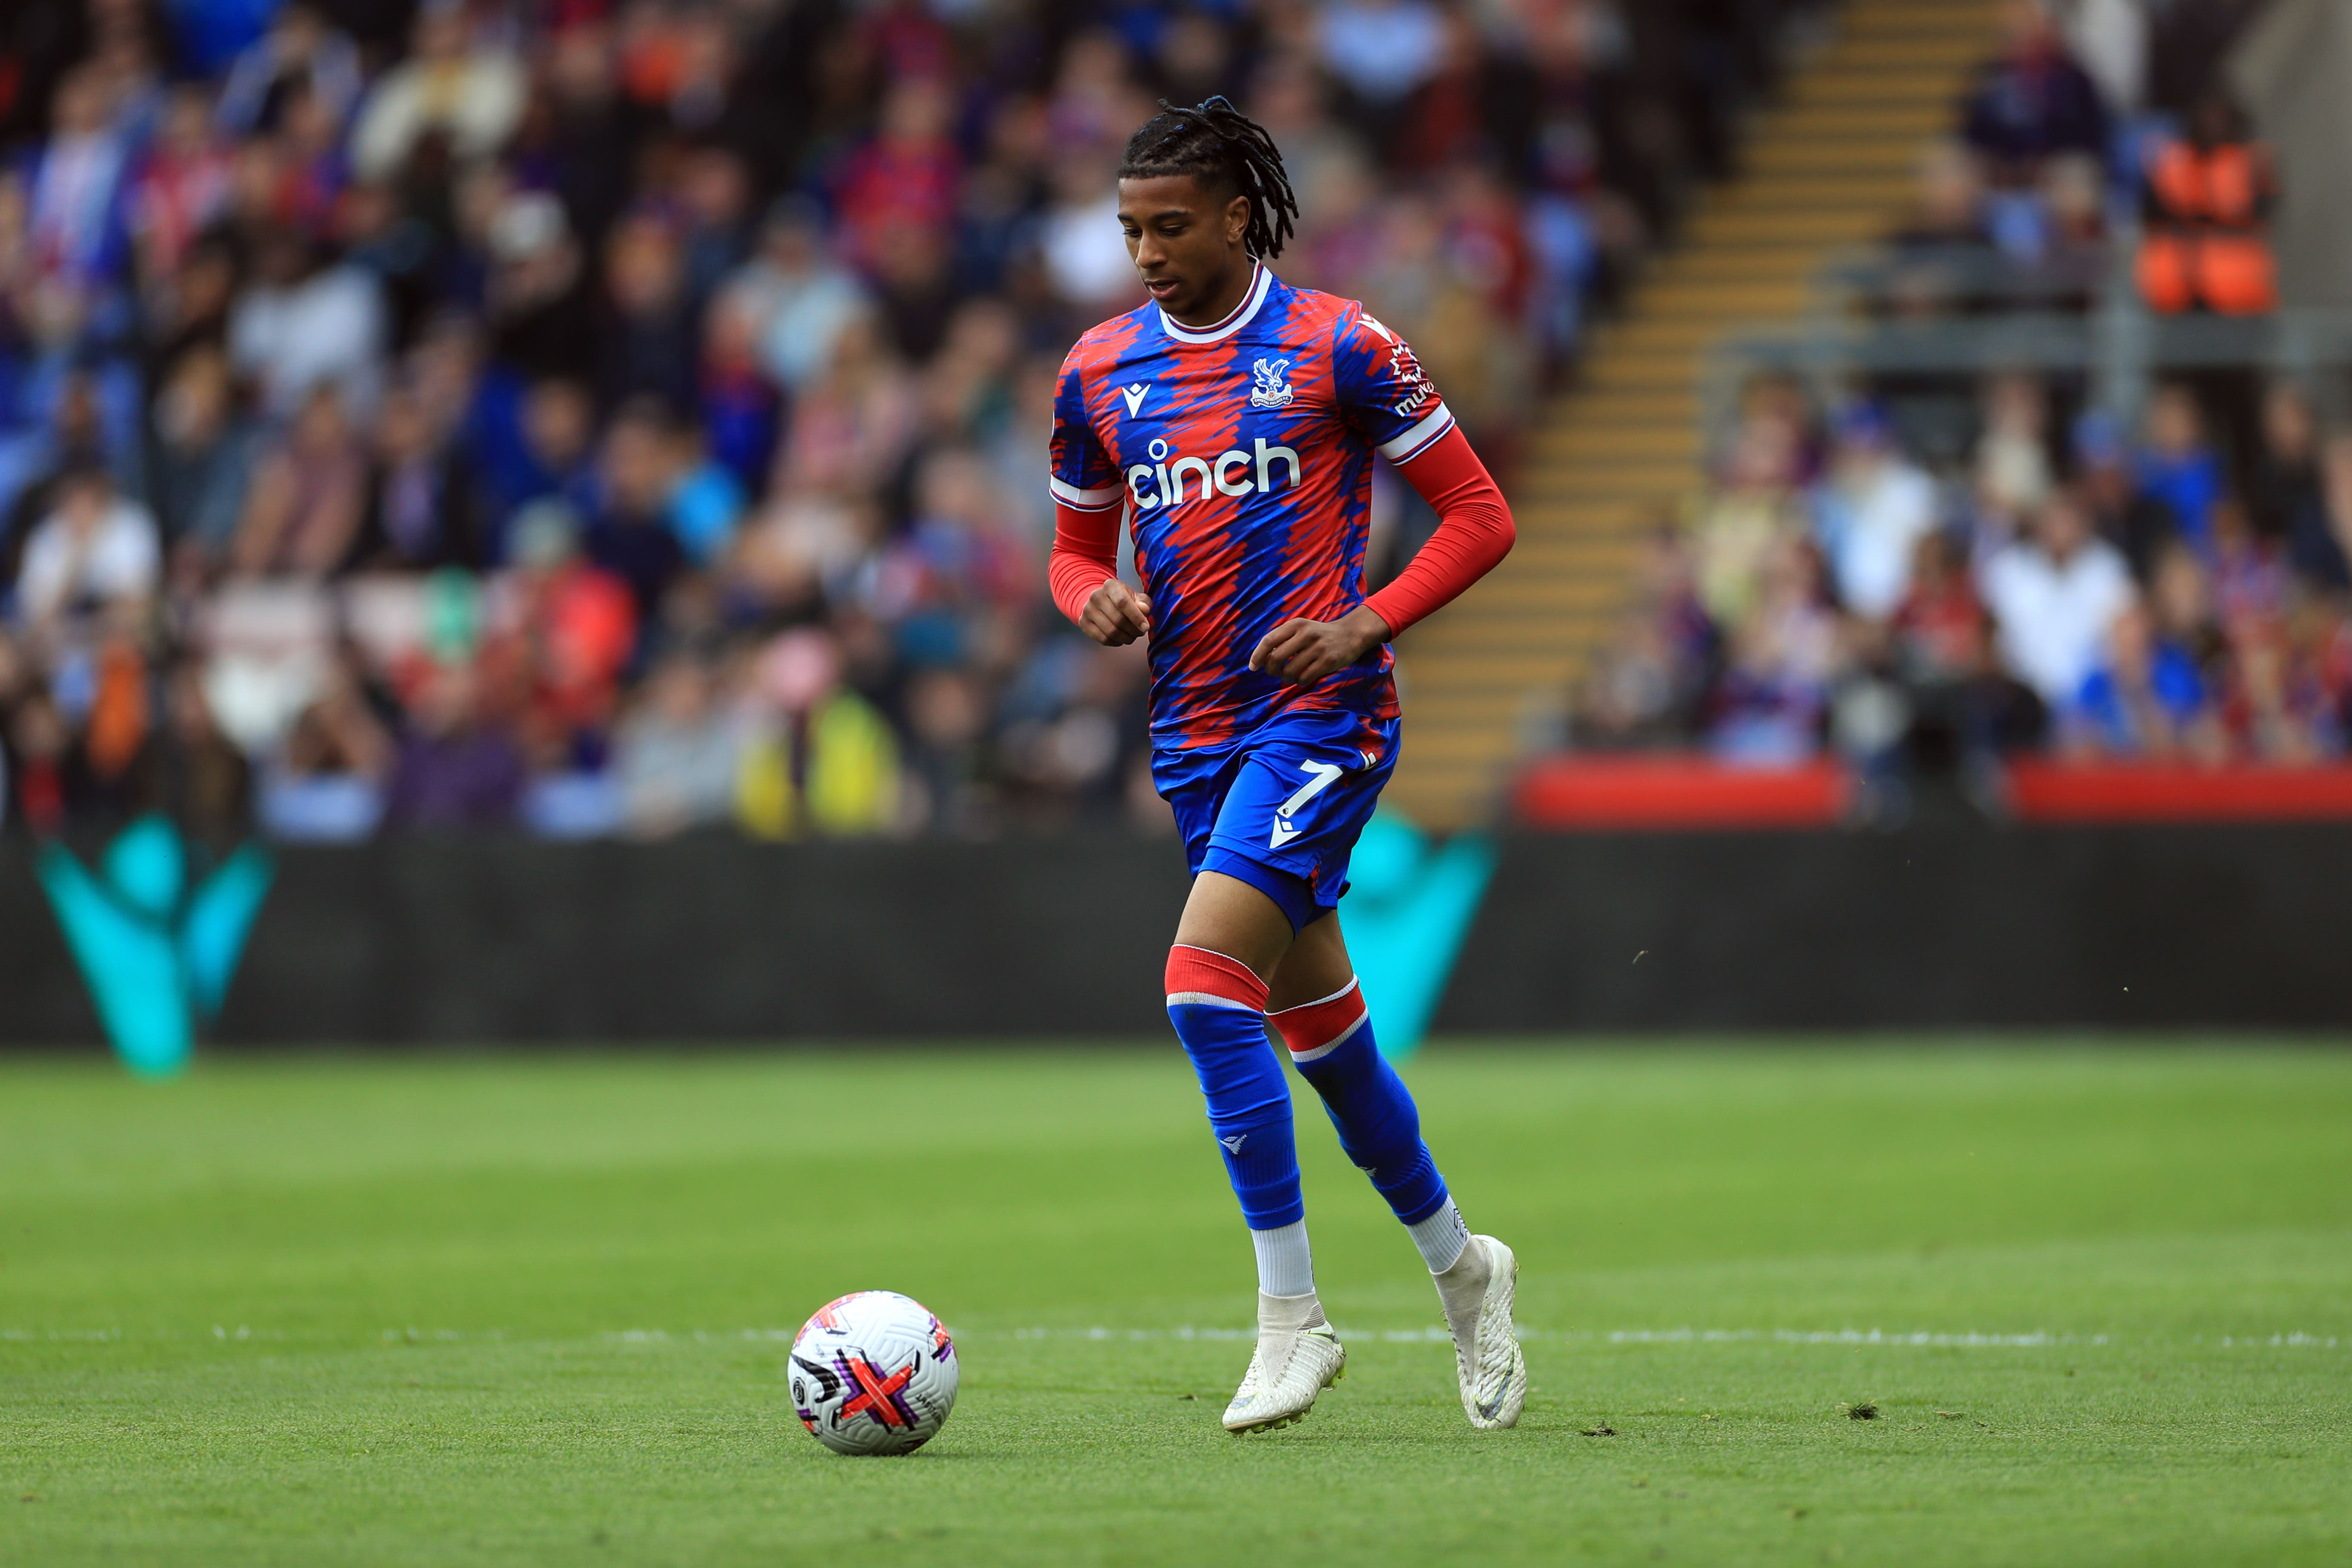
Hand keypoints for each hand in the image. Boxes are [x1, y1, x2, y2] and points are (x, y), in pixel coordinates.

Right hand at [1080, 579, 1150, 645]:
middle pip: (1118, 619)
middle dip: (1133, 630)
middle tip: (1140, 632)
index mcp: (1110, 586)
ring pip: (1111, 632)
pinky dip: (1116, 642)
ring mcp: (1088, 610)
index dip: (1136, 617)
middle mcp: (1096, 596)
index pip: (1123, 602)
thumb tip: (1144, 610)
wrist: (1100, 601)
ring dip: (1126, 638)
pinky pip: (1103, 639)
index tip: (1145, 627)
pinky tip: (1121, 638)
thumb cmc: (1121, 599)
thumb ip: (1143, 602)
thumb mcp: (1135, 597)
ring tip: (1132, 635)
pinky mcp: (1083, 623)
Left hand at [1248, 605, 1391, 686]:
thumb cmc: (1318, 635)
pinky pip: (1304, 678)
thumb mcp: (1301, 628)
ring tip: (1290, 676)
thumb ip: (1282, 639)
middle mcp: (1306, 634)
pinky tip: (1302, 678)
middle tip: (1274, 673)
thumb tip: (1261, 660)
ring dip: (1286, 678)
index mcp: (1296, 624)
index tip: (1253, 667)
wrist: (1350, 635)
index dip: (1258, 655)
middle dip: (1271, 670)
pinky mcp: (1328, 661)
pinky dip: (1299, 681)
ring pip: (1290, 671)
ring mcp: (1318, 648)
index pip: (1269, 640)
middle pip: (1276, 658)